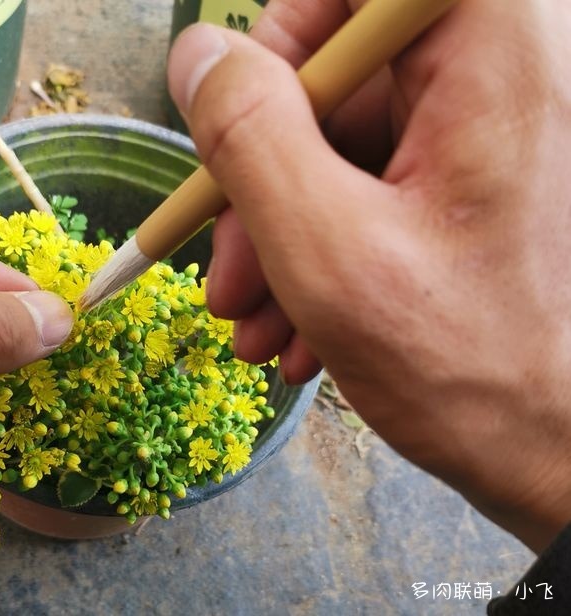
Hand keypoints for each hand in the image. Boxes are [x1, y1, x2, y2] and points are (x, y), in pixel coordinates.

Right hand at [167, 0, 570, 552]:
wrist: (562, 456)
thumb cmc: (472, 368)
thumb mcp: (330, 253)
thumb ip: (249, 137)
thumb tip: (199, 57)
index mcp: (494, 53)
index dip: (280, 47)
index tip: (240, 136)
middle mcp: (503, 72)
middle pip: (337, 78)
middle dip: (263, 183)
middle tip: (231, 277)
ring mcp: (488, 131)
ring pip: (344, 146)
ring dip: (283, 235)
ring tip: (259, 324)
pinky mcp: (473, 180)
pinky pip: (373, 186)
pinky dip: (325, 249)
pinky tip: (301, 326)